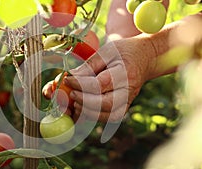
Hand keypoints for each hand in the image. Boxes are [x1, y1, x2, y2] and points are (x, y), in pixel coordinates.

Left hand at [43, 37, 157, 121]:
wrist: (144, 59)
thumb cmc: (124, 52)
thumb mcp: (107, 51)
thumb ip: (89, 65)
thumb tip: (71, 77)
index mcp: (125, 74)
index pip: (100, 84)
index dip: (81, 84)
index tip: (67, 78)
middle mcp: (128, 91)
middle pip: (105, 104)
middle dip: (83, 101)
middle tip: (70, 92)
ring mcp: (127, 103)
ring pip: (106, 115)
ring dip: (86, 110)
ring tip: (75, 99)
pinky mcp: (122, 109)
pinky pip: (106, 117)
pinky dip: (92, 115)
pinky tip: (82, 105)